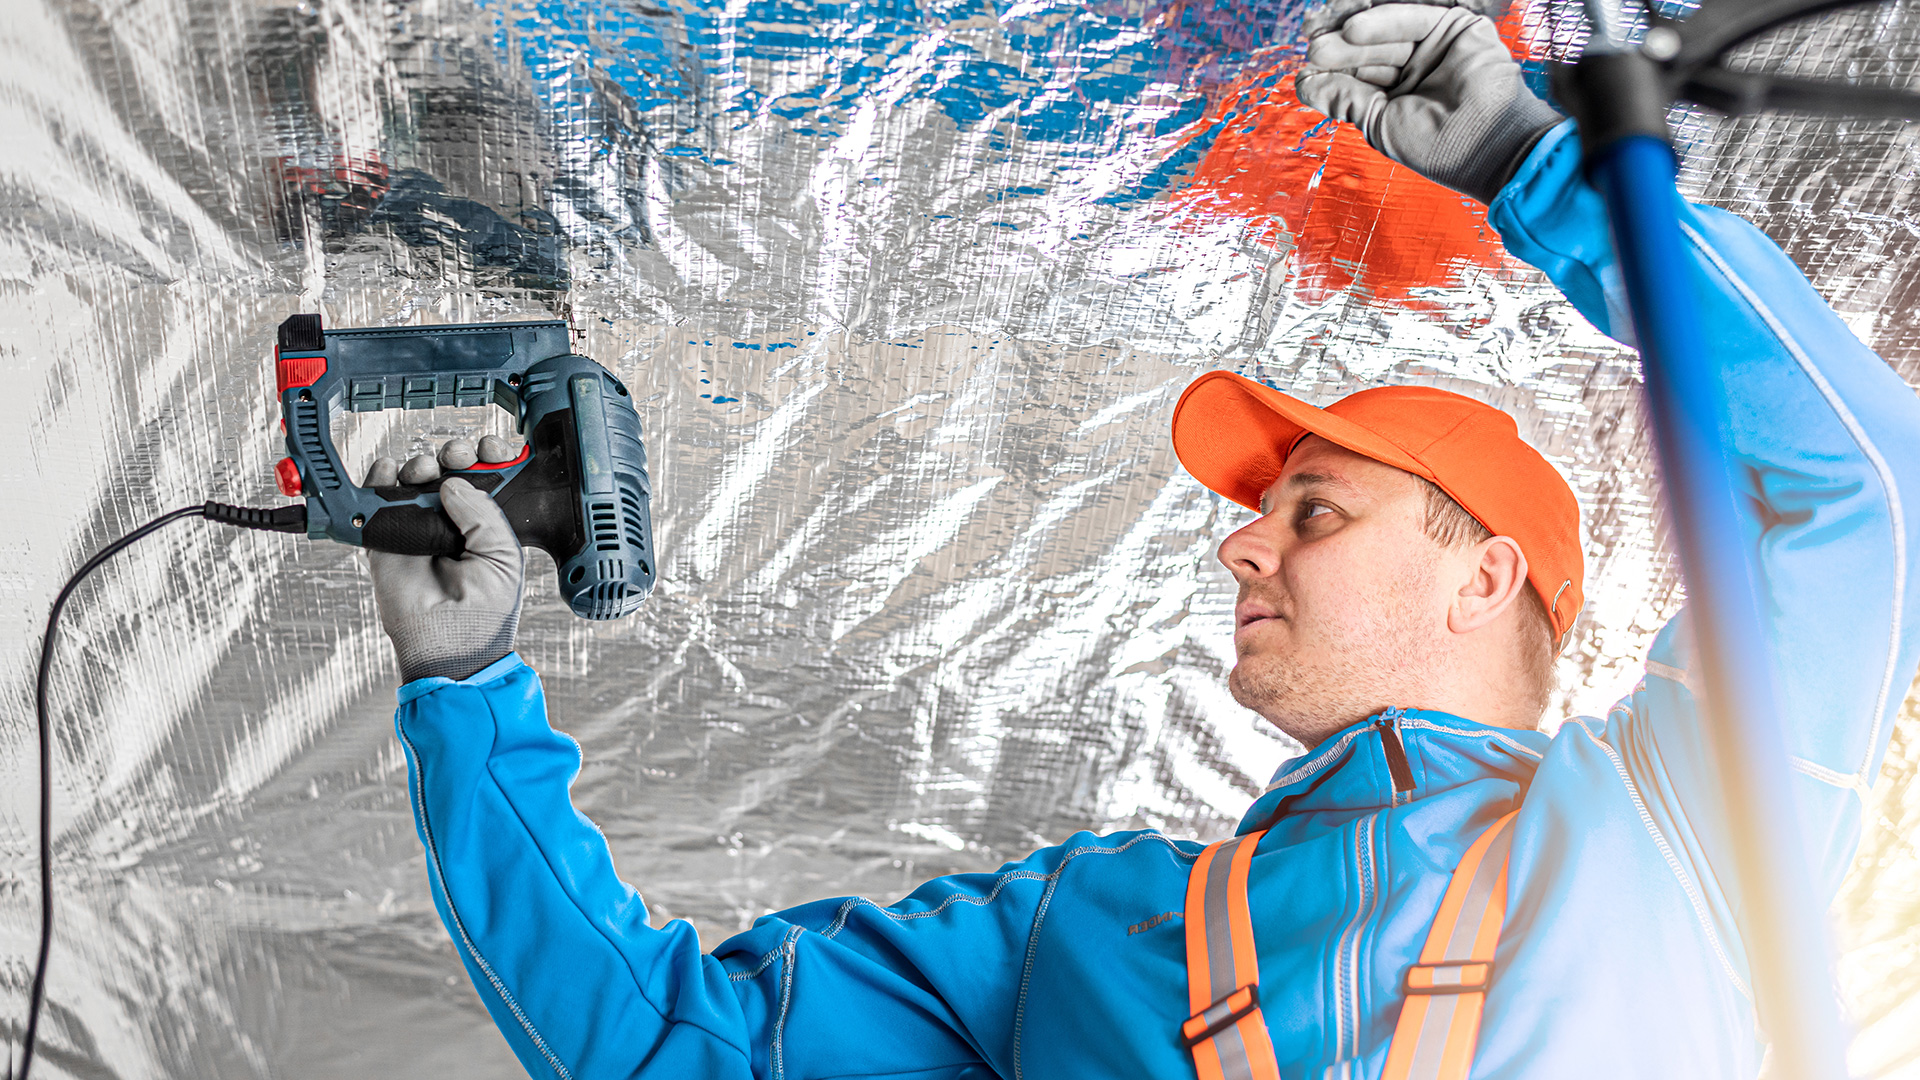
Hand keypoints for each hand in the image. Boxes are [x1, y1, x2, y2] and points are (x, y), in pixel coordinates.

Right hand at [365, 437, 524, 682]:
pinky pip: (376, 501)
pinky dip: (379, 479)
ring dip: (419, 465)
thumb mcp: (502, 556)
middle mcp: (452, 524)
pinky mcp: (385, 540)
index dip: (489, 458)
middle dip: (453, 455)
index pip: (487, 480)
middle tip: (456, 456)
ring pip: (414, 481)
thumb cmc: (486, 610)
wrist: (450, 646)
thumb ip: (483, 514)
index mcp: (485, 527)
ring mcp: (417, 530)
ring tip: (425, 471)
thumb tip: (454, 482)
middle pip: (448, 472)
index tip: (491, 449)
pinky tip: (390, 471)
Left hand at [1295, 3, 1560, 203]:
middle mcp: (1412, 69)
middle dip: (1337, 49)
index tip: (1304, 68)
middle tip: (1311, 47)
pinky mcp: (1455, 27)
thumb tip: (1303, 83)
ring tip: (1322, 45)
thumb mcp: (1378, 123)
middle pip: (1367, 51)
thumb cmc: (1435, 146)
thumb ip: (1344, 99)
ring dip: (1352, 37)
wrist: (1487, 144)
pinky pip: (1414, 18)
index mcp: (1394, 95)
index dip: (1330, 70)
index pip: (1356, 75)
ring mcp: (1432, 47)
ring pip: (1386, 34)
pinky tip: (1353, 30)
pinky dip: (1383, 22)